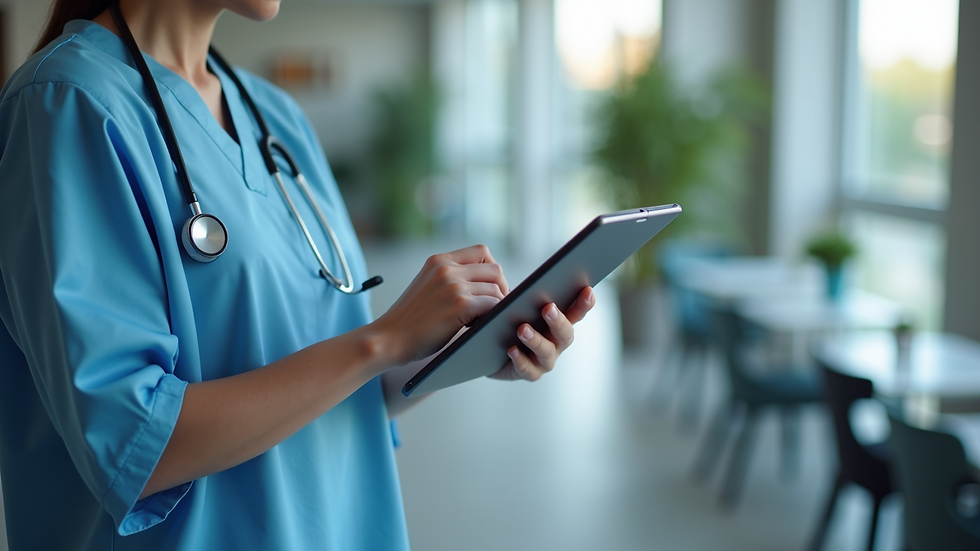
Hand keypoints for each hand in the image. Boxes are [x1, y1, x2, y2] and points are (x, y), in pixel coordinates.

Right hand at [373, 245, 509, 364]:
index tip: (490, 288)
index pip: (482, 251)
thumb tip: (486, 283)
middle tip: (495, 307)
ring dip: (496, 306)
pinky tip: (478, 325)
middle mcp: (446, 268)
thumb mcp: (428, 286)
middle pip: (494, 269)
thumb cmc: (410, 320)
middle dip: (501, 288)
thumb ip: (450, 278)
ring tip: (482, 319)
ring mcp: (453, 285)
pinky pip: (493, 305)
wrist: (388, 338)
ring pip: (496, 289)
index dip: (492, 269)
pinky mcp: (459, 304)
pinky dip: (493, 316)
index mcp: (439, 260)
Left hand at [489, 286, 595, 380]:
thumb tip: (532, 285)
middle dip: (558, 321)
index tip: (587, 289)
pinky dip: (520, 359)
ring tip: (522, 329)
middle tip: (548, 308)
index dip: (584, 303)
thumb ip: (529, 298)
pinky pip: (527, 369)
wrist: (493, 352)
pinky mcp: (529, 373)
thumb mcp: (519, 308)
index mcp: (559, 324)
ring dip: (536, 340)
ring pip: (546, 352)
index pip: (576, 312)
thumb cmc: (510, 324)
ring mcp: (544, 360)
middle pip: (565, 334)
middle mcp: (557, 343)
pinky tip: (512, 350)